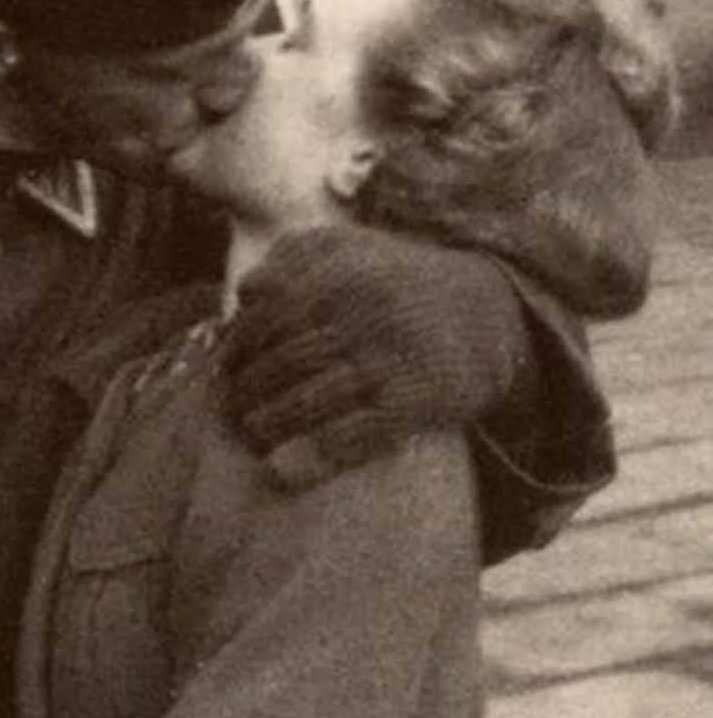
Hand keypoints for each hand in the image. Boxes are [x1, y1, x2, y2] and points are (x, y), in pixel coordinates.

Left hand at [218, 227, 523, 486]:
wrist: (489, 313)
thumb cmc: (401, 282)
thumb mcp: (352, 246)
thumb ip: (294, 257)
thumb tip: (244, 298)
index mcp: (341, 269)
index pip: (265, 313)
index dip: (239, 344)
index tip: (228, 366)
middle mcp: (363, 309)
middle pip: (281, 358)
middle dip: (247, 387)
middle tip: (233, 406)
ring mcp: (389, 354)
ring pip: (308, 397)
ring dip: (269, 422)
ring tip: (253, 430)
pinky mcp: (416, 398)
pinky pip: (355, 433)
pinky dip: (314, 456)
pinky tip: (282, 471)